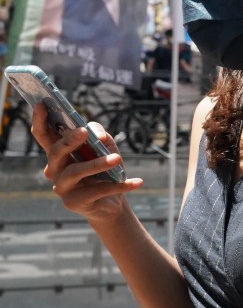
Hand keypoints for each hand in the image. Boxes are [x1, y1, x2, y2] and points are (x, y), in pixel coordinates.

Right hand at [32, 104, 142, 223]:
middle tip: (85, 131)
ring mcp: (62, 188)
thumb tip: (99, 136)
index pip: (44, 136)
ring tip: (118, 159)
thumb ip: (100, 136)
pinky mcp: (74, 203)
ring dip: (98, 164)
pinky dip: (119, 186)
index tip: (41, 105)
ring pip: (75, 172)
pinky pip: (97, 191)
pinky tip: (137, 182)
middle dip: (70, 140)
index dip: (40, 121)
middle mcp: (54, 170)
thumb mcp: (106, 148)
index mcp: (59, 154)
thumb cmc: (105, 170)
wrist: (112, 202)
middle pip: (55, 152)